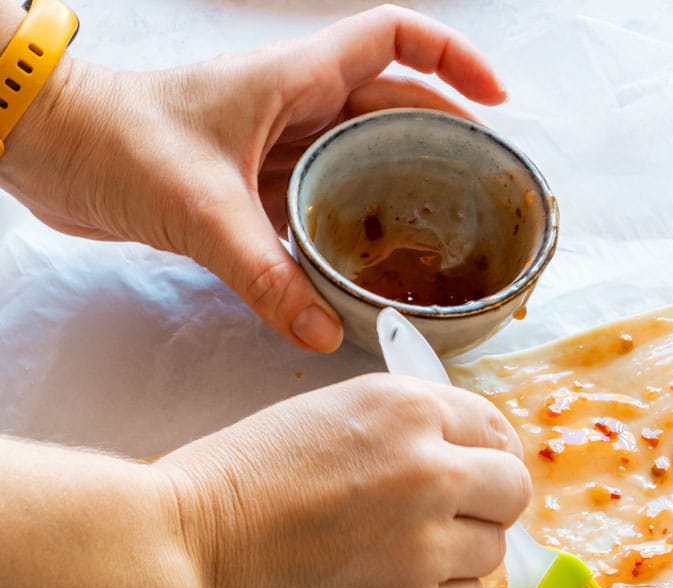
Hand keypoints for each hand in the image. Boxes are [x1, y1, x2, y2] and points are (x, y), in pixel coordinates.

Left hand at [0, 5, 505, 350]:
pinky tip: (365, 272)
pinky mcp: (245, 189)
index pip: (394, 40)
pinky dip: (344, 233)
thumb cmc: (115, 142)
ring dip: (395, 190)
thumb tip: (324, 334)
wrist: (48, 149)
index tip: (496, 103)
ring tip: (439, 236)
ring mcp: (268, 147)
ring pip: (354, 161)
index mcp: (292, 79)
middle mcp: (290, 107)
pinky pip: (314, 205)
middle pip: (389, 109)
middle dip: (440, 142)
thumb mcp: (201, 210)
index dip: (452, 60)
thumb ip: (266, 276)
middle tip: (480, 191)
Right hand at [157, 375, 529, 587]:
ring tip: (390, 563)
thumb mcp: (322, 421)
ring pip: (491, 553)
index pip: (494, 429)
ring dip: (456, 559)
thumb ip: (398, 436)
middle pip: (511, 491)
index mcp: (404, 408)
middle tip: (437, 526)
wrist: (177, 558)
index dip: (485, 458)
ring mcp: (425, 546)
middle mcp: (429, 470)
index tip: (472, 479)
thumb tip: (463, 468)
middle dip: (483, 507)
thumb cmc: (228, 489)